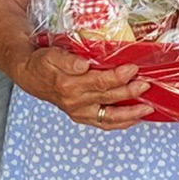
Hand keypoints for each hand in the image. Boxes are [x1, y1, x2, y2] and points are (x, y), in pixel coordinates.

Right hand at [16, 46, 153, 130]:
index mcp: (69, 85)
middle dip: (130, 92)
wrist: (30, 77)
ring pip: (109, 117)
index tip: (133, 68)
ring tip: (148, 108)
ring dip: (130, 114)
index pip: (99, 82)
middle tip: (146, 84)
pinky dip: (121, 123)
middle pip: (108, 98)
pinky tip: (135, 118)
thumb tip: (84, 64)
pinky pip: (104, 124)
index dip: (118, 76)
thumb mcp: (51, 55)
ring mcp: (80, 112)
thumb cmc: (43, 63)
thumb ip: (68, 59)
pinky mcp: (82, 117)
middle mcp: (76, 102)